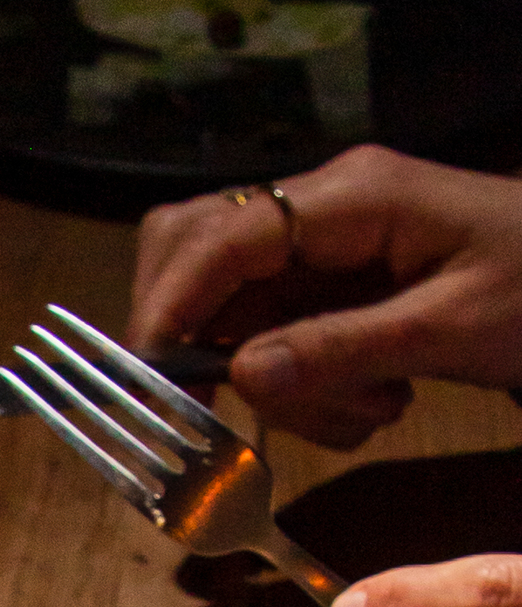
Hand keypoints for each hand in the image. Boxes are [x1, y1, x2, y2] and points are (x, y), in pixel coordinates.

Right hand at [131, 146, 521, 447]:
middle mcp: (326, 209)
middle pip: (201, 253)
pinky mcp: (338, 286)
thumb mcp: (453, 325)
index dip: (173, 304)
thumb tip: (241, 376)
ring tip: (366, 410)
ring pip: (238, 312)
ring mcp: (328, 247)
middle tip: (222, 407)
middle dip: (201, 338)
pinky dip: (308, 388)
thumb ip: (343, 349)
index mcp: (354, 197)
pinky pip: (280, 337)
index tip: (153, 379)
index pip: (223, 235)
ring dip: (279, 382)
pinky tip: (375, 401)